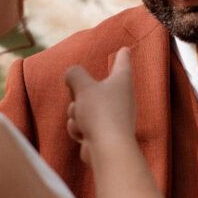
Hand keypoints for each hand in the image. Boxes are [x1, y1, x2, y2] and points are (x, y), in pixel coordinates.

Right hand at [64, 48, 135, 164]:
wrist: (107, 148)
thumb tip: (72, 76)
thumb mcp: (83, 86)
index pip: (122, 62)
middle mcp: (120, 98)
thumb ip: (74, 75)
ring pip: (81, 107)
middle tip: (79, 97)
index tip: (125, 49)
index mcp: (121, 81)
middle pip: (91, 87)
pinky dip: (78, 129)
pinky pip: (81, 124)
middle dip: (79, 94)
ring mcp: (111, 117)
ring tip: (84, 121)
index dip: (122, 55)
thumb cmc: (100, 112)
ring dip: (75, 114)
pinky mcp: (102, 134)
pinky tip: (83, 135)